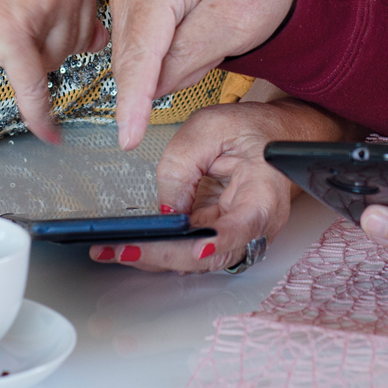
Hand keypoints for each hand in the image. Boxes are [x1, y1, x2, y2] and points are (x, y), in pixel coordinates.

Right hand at [0, 0, 108, 143]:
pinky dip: (39, 115)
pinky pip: (33, 88)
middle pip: (70, 46)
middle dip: (38, 45)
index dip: (54, 29)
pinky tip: (48, 133)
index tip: (32, 22)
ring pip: (51, 66)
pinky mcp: (12, 36)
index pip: (86, 21)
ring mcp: (42, 8)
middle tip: (3, 19)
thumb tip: (101, 41)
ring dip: (22, 59)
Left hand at [90, 98, 350, 271]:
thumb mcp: (211, 128)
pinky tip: (128, 244)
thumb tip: (164, 210)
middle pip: (207, 255)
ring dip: (152, 257)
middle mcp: (254, 228)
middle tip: (116, 250)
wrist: (278, 140)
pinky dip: (159, 250)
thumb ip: (182, 166)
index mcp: (262, 197)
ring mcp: (238, 237)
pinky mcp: (222, 238)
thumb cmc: (253, 131)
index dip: (212, 243)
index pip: (238, 229)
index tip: (193, 247)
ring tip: (109, 250)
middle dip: (160, 257)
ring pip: (194, 259)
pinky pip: (189, 250)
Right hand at [107, 0, 296, 149]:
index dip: (134, 100)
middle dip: (171, 76)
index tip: (130, 137)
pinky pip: (140, 62)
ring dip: (172, 71)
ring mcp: (129, 0)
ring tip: (207, 44)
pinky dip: (168, 66)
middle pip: (133, 63)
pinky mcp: (131, 16)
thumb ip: (188, 56)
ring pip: (135, 66)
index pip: (140, 54)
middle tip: (214, 53)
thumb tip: (150, 88)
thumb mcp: (235, 26)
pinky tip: (193, 46)